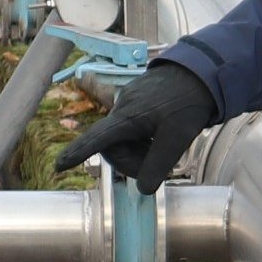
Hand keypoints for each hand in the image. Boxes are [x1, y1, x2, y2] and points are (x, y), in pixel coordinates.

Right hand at [55, 60, 218, 193]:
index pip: (97, 139)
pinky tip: (162, 133)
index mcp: (127, 117)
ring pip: (124, 143)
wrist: (202, 72)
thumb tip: (143, 190)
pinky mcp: (137, 106)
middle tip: (164, 163)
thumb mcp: (179, 137)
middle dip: (134, 163)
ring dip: (142, 152)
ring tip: (164, 143)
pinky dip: (145, 141)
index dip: (78, 153)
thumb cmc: (189, 101)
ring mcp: (128, 106)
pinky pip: (132, 132)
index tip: (59, 165)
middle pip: (114, 150)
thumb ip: (159, 164)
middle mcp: (122, 110)